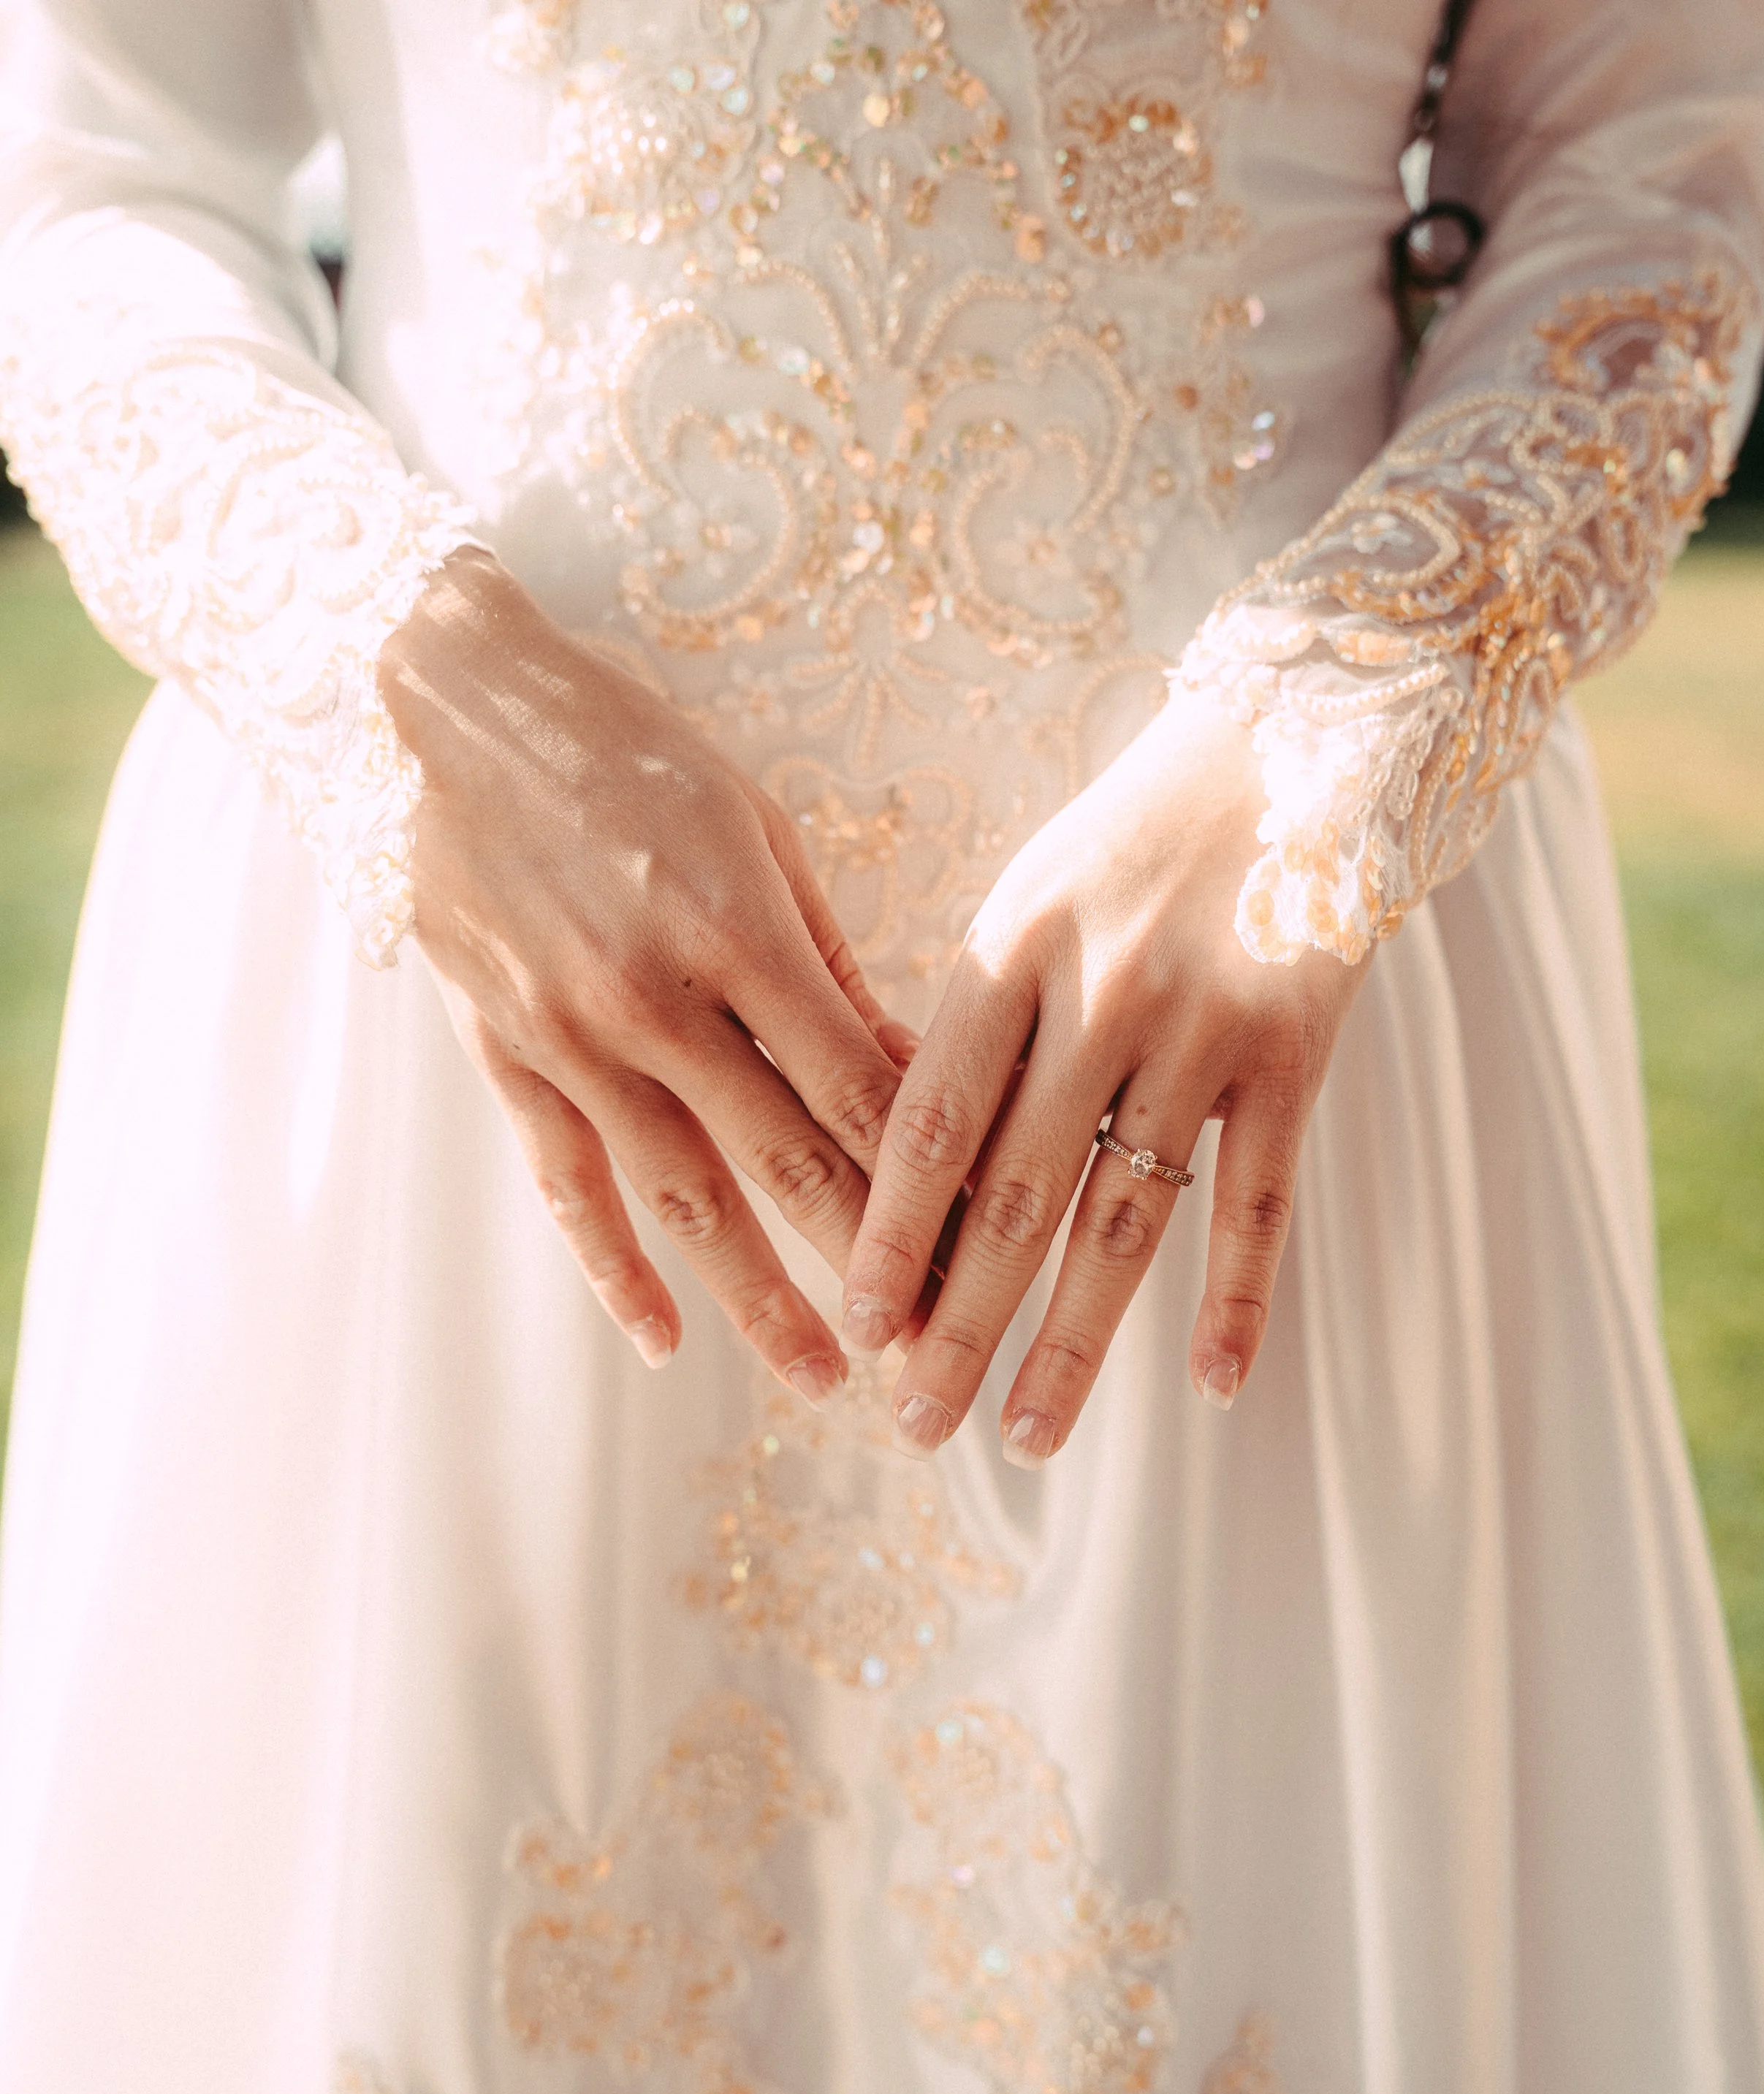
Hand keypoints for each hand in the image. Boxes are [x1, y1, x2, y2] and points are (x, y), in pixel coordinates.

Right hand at [379, 549, 915, 1402]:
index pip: (853, 1082)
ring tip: (821, 1375)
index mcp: (734, 929)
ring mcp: (570, 1038)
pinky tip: (662, 1336)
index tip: (985, 1235)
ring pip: (681, 1197)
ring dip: (756, 1296)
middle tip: (931, 1338)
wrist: (444, 713)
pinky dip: (614, 1267)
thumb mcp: (752, 826)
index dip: (925, 1170)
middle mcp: (652, 999)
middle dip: (867, 1256)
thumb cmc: (626, 752)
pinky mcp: (506, 1057)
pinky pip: (568, 1184)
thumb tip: (902, 1065)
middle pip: (784, 1157)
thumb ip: (826, 959)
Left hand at [838, 687, 1367, 1460]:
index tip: (858, 1330)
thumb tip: (899, 1173)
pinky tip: (1217, 1387)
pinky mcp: (1294, 1054)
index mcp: (1009, 953)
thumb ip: (970, 1025)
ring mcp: (1201, 1030)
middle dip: (957, 1323)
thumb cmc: (1128, 843)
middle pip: (1014, 1197)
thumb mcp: (1025, 903)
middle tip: (918, 1425)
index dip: (888, 1236)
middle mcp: (1099, 997)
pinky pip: (1262, 1199)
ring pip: (1125, 1219)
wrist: (1293, 746)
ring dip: (1073, 1341)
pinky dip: (1241, 1297)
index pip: (928, 1125)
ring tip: (1026, 1436)